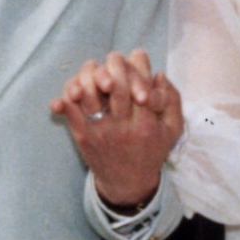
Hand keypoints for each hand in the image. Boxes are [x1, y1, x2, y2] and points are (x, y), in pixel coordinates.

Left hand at [51, 47, 183, 208]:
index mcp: (147, 123)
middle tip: (115, 59)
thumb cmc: (151, 151)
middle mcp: (123, 126)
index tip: (137, 55)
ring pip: (89, 93)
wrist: (127, 183)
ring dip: (89, 75)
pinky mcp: (82, 136)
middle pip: (116, 84)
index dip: (138, 65)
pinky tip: (74, 90)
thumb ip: (172, 100)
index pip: (142, 85)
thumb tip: (158, 74)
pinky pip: (70, 111)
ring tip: (95, 71)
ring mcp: (100, 130)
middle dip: (115, 64)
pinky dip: (67, 97)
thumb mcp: (172, 129)